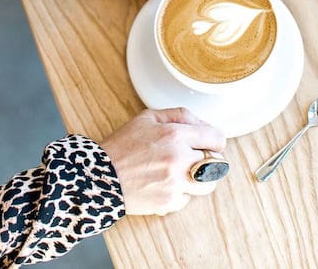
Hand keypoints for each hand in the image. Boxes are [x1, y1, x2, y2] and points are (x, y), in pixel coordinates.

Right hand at [101, 108, 225, 215]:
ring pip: (209, 184)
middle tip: (196, 157)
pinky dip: (181, 192)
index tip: (212, 143)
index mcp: (175, 134)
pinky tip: (165, 184)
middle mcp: (179, 159)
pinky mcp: (169, 202)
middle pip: (217, 163)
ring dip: (201, 178)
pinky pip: (188, 198)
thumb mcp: (148, 117)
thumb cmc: (124, 145)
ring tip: (185, 172)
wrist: (100, 176)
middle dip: (209, 159)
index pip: (216, 138)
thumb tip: (203, 124)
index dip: (216, 140)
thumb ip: (179, 115)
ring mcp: (175, 183)